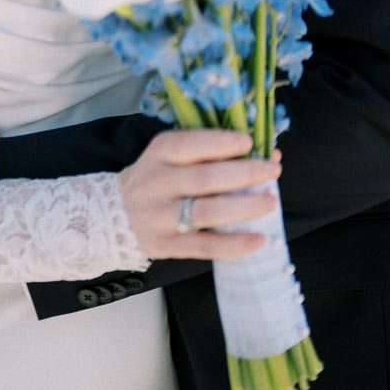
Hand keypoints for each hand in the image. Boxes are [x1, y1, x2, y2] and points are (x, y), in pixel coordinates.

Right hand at [119, 129, 280, 259]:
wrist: (116, 212)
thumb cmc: (158, 177)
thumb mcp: (170, 155)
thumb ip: (209, 152)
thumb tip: (264, 151)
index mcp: (159, 152)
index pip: (190, 144)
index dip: (221, 143)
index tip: (249, 142)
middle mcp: (157, 183)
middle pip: (205, 178)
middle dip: (244, 173)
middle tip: (273, 170)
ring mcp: (160, 217)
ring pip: (206, 213)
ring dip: (243, 207)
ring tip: (270, 202)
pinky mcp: (166, 246)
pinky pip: (205, 246)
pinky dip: (234, 244)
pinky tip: (259, 239)